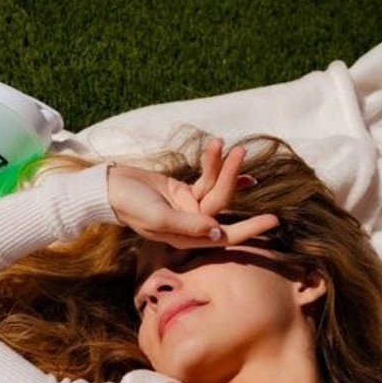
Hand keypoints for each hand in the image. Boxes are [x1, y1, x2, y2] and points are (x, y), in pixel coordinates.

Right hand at [107, 136, 279, 247]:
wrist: (108, 188)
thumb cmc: (129, 206)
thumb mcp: (158, 217)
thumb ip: (188, 225)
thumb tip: (218, 231)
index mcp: (185, 238)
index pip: (224, 236)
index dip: (249, 230)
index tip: (274, 220)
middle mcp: (191, 225)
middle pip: (221, 204)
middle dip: (230, 179)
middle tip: (242, 154)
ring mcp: (188, 207)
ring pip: (215, 188)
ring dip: (221, 166)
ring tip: (224, 144)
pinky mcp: (183, 191)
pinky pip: (207, 180)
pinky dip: (219, 169)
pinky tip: (233, 159)